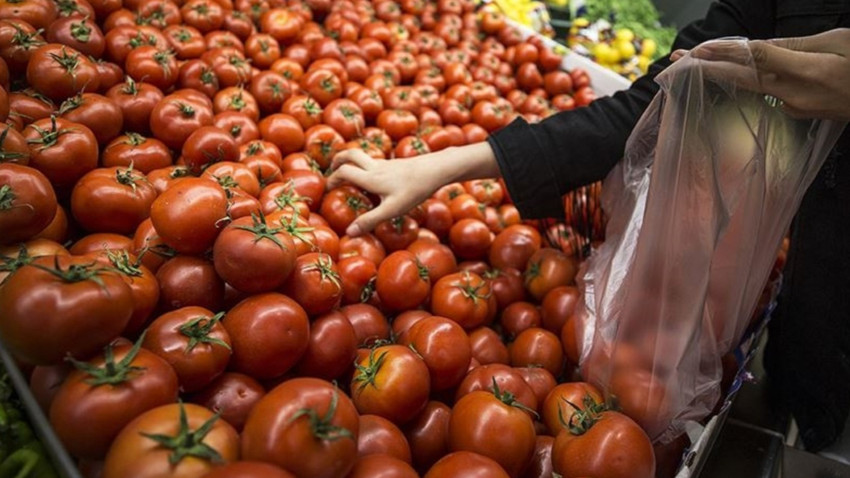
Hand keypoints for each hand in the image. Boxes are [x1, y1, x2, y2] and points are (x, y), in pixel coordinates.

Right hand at [326, 142, 500, 235]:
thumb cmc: (414, 190)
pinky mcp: (396, 164)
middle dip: (338, 159)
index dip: (332, 179)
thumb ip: (370, 221)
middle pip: (350, 153)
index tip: (327, 189)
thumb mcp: (392, 210)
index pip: (343, 172)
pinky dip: (367, 167)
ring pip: (363, 157)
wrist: (435, 170)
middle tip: (332, 170)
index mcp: (370, 177)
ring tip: (350, 176)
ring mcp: (386, 164)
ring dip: (353, 162)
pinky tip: (375, 181)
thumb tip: (349, 233)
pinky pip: (375, 162)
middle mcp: (375, 167)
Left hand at [670, 28, 849, 120]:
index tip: (700, 50)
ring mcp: (794, 107)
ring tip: (692, 65)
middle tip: (675, 61)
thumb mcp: (839, 43)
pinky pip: (765, 93)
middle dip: (707, 68)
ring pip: (750, 86)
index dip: (727, 53)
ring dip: (720, 75)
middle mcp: (794, 94)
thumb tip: (762, 46)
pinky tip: (729, 73)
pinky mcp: (797, 113)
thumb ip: (798, 45)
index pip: (758, 59)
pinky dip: (745, 81)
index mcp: (808, 73)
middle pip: (742, 78)